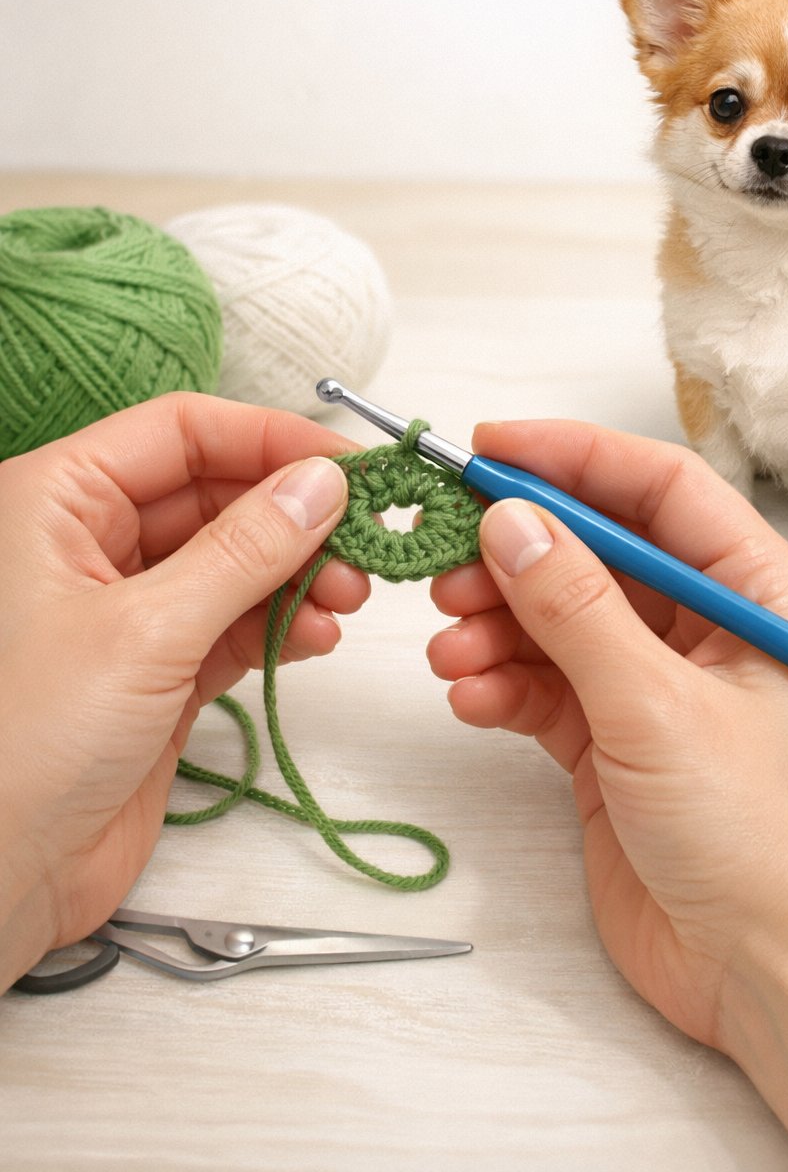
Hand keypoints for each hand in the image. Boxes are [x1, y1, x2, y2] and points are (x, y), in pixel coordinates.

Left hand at [0, 393, 365, 988]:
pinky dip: (283, 622)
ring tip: (348, 596)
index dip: (269, 438)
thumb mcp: (146, 630)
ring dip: (299, 571)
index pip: (181, 432)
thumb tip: (323, 482)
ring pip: (234, 560)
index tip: (350, 464)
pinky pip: (235, 621)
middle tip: (365, 539)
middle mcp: (90, 543)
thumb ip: (244, 550)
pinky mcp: (158, 671)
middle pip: (215, 492)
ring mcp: (128, 609)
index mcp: (57, 500)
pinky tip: (320, 634)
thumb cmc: (24, 743)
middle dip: (295, 514)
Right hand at [428, 420, 787, 1049]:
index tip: (487, 447)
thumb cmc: (762, 836)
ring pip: (561, 621)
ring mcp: (658, 689)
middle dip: (518, 552)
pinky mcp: (616, 748)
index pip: (660, 488)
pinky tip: (468, 698)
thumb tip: (508, 517)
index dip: (574, 456)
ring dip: (497, 625)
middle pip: (598, 553)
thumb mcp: (659, 705)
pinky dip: (502, 685)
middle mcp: (709, 629)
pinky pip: (546, 689)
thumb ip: (576, 606)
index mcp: (759, 592)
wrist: (777, 983)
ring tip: (447, 647)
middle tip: (445, 558)